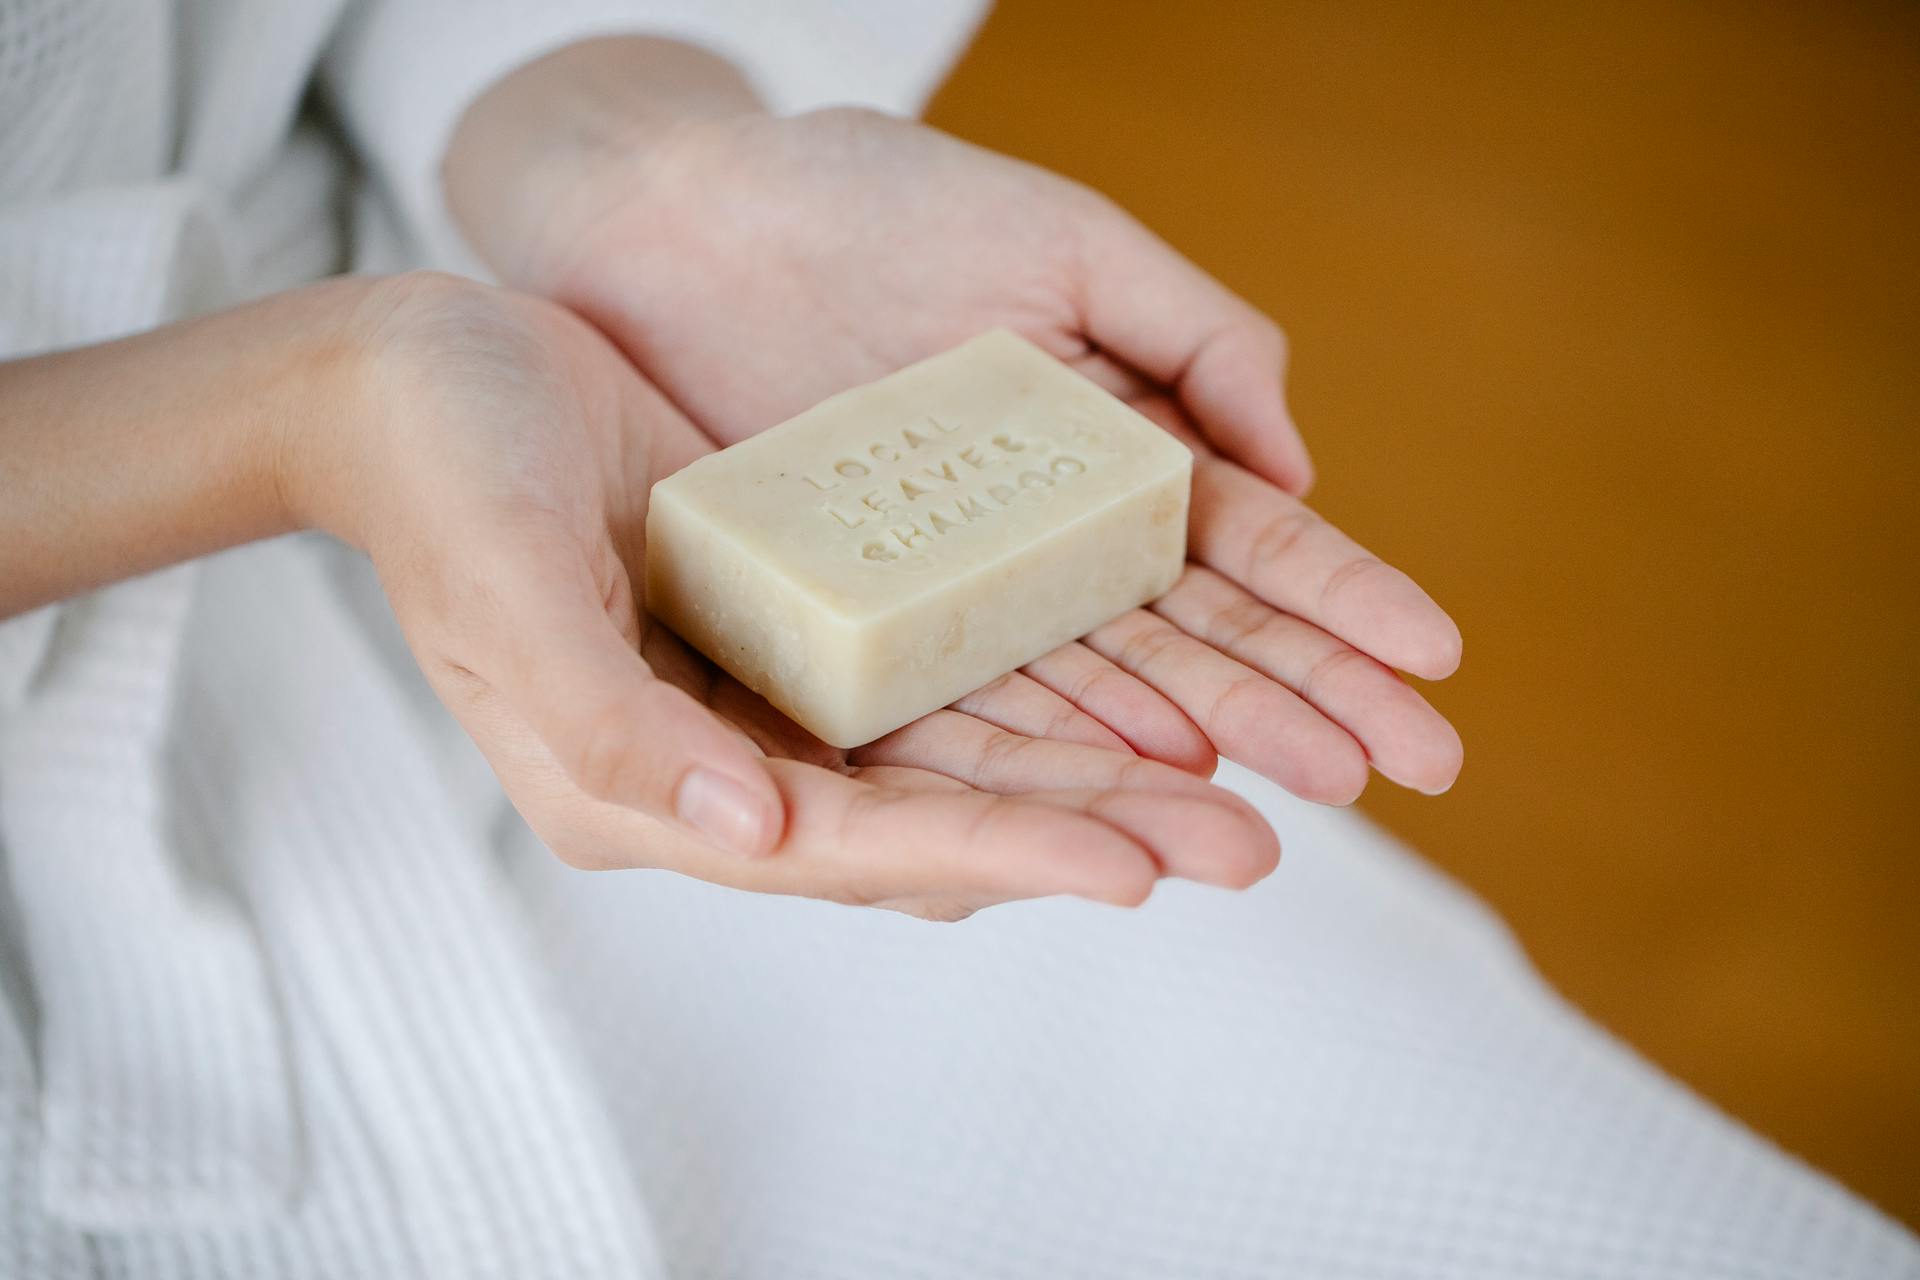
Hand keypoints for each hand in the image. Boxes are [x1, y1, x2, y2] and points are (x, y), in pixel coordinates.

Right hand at [290, 272, 1278, 916]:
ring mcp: (770, 703)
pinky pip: (944, 682)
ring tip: (1237, 792)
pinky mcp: (803, 628)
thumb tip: (759, 833)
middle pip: (941, 824)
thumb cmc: (445, 477)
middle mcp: (727, 770)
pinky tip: (1143, 697)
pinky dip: (1043, 699)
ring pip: (964, 763)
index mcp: (649, 791)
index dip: (998, 855)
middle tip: (1247, 844)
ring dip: (1098, 778)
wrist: (420, 379)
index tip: (1136, 866)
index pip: (854, 848)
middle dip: (1092, 834)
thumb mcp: (507, 596)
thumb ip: (617, 733)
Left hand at [448, 50, 1463, 800]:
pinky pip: (968, 700)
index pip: (1248, 543)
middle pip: (1193, 636)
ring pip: (1096, 690)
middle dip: (1304, 701)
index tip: (1436, 663)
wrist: (680, 217)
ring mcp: (961, 593)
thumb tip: (1303, 470)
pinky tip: (1138, 790)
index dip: (1343, 603)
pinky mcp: (863, 628)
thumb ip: (1195, 335)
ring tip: (1286, 816)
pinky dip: (1053, 748)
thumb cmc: (871, 199)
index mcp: (1113, 443)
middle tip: (1412, 769)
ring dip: (1197, 753)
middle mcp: (1050, 538)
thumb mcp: (1065, 240)